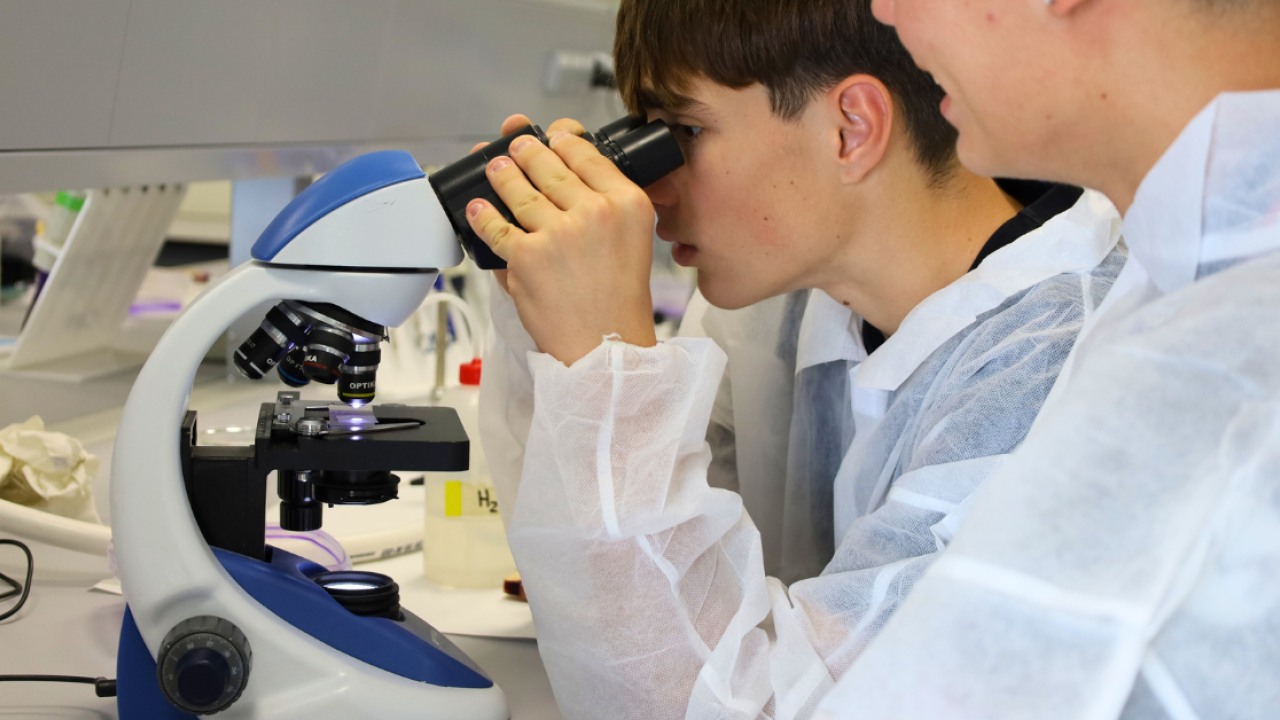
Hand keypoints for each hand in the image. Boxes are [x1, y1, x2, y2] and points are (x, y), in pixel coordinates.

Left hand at [466, 115, 657, 365]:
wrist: (607, 347)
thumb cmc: (620, 302)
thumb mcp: (635, 241)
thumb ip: (609, 208)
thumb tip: (572, 178)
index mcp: (628, 204)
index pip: (588, 155)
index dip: (564, 138)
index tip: (553, 135)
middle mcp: (595, 212)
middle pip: (549, 165)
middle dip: (526, 149)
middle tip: (517, 144)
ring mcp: (558, 232)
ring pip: (518, 189)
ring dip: (501, 174)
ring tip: (495, 168)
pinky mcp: (527, 256)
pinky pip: (495, 227)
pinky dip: (482, 215)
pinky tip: (477, 207)